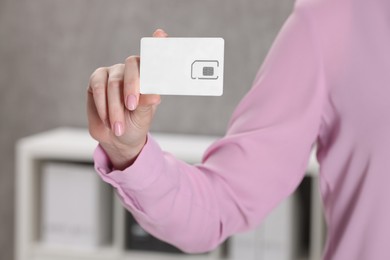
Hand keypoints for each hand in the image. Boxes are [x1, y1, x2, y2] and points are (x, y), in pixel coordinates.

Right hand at [87, 29, 167, 169]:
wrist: (118, 138)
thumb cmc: (136, 123)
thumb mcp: (144, 116)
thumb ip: (147, 103)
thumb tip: (155, 95)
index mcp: (149, 75)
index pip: (154, 57)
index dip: (158, 44)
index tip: (161, 34)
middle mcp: (133, 70)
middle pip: (132, 65)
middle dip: (132, 87)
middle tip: (132, 107)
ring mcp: (114, 72)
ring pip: (114, 83)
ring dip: (115, 107)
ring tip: (119, 127)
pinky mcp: (97, 79)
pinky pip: (98, 86)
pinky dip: (102, 104)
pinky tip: (107, 119)